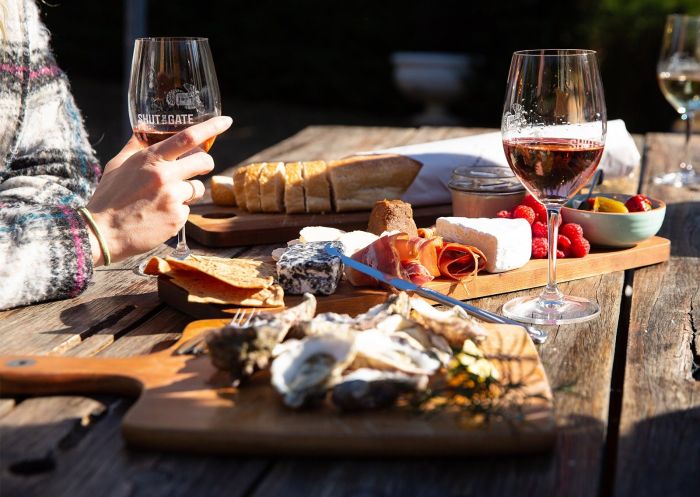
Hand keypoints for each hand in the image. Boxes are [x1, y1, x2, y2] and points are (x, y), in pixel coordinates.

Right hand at [84, 116, 232, 264]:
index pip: (188, 137)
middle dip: (206, 163)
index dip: (212, 127)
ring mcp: (173, 198)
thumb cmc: (107, 198)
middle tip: (200, 166)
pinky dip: (177, 211)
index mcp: (150, 159)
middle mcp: (165, 176)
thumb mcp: (117, 165)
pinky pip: (187, 209)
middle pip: (204, 161)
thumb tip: (144, 130)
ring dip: (188, 191)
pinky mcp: (177, 218)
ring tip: (164, 199)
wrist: (101, 233)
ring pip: (197, 188)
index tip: (226, 121)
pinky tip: (159, 216)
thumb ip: (136, 147)